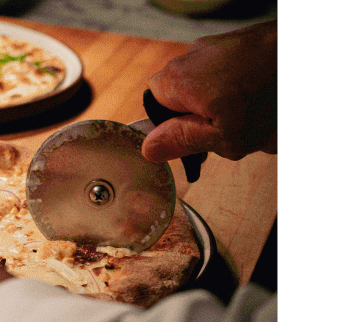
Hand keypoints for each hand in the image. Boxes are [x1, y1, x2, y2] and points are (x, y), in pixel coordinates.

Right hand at [143, 21, 278, 162]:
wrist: (302, 56)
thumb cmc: (272, 93)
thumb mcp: (226, 136)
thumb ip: (184, 142)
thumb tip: (149, 148)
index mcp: (176, 81)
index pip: (155, 112)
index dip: (178, 132)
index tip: (199, 148)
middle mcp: (190, 57)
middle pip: (188, 100)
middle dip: (213, 120)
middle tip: (239, 135)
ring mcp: (217, 46)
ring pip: (214, 88)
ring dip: (237, 107)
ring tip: (263, 117)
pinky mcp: (242, 42)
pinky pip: (236, 73)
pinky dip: (252, 88)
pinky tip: (270, 99)